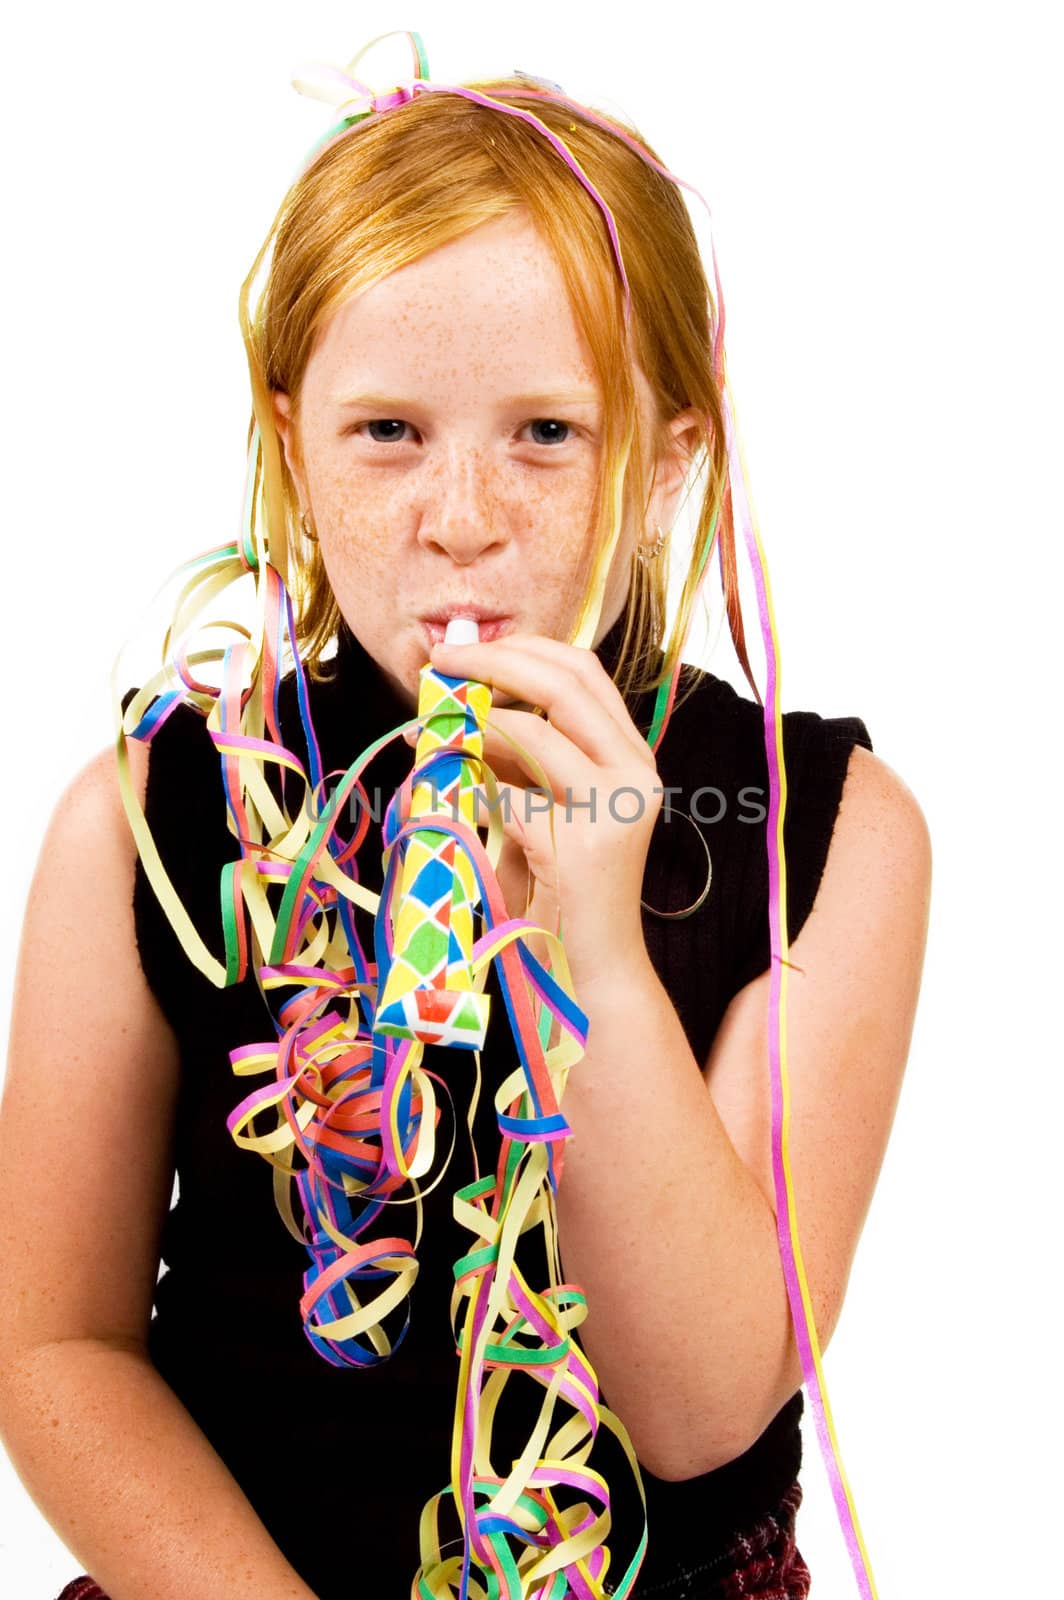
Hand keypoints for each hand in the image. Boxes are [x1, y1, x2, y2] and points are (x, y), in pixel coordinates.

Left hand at [428, 633, 661, 992]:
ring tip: (431, 734)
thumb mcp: (540, 807)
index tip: (466, 648)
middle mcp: (637, 772)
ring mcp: (618, 807)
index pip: (583, 671)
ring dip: (471, 728)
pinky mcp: (586, 847)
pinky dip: (475, 797)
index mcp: (632, 755)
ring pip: (535, 734)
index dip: (520, 649)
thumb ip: (519, 759)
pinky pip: (512, 799)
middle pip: (567, 681)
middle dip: (495, 663)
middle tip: (440, 662)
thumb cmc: (559, 891)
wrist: (591, 969)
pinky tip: (459, 809)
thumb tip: (462, 707)